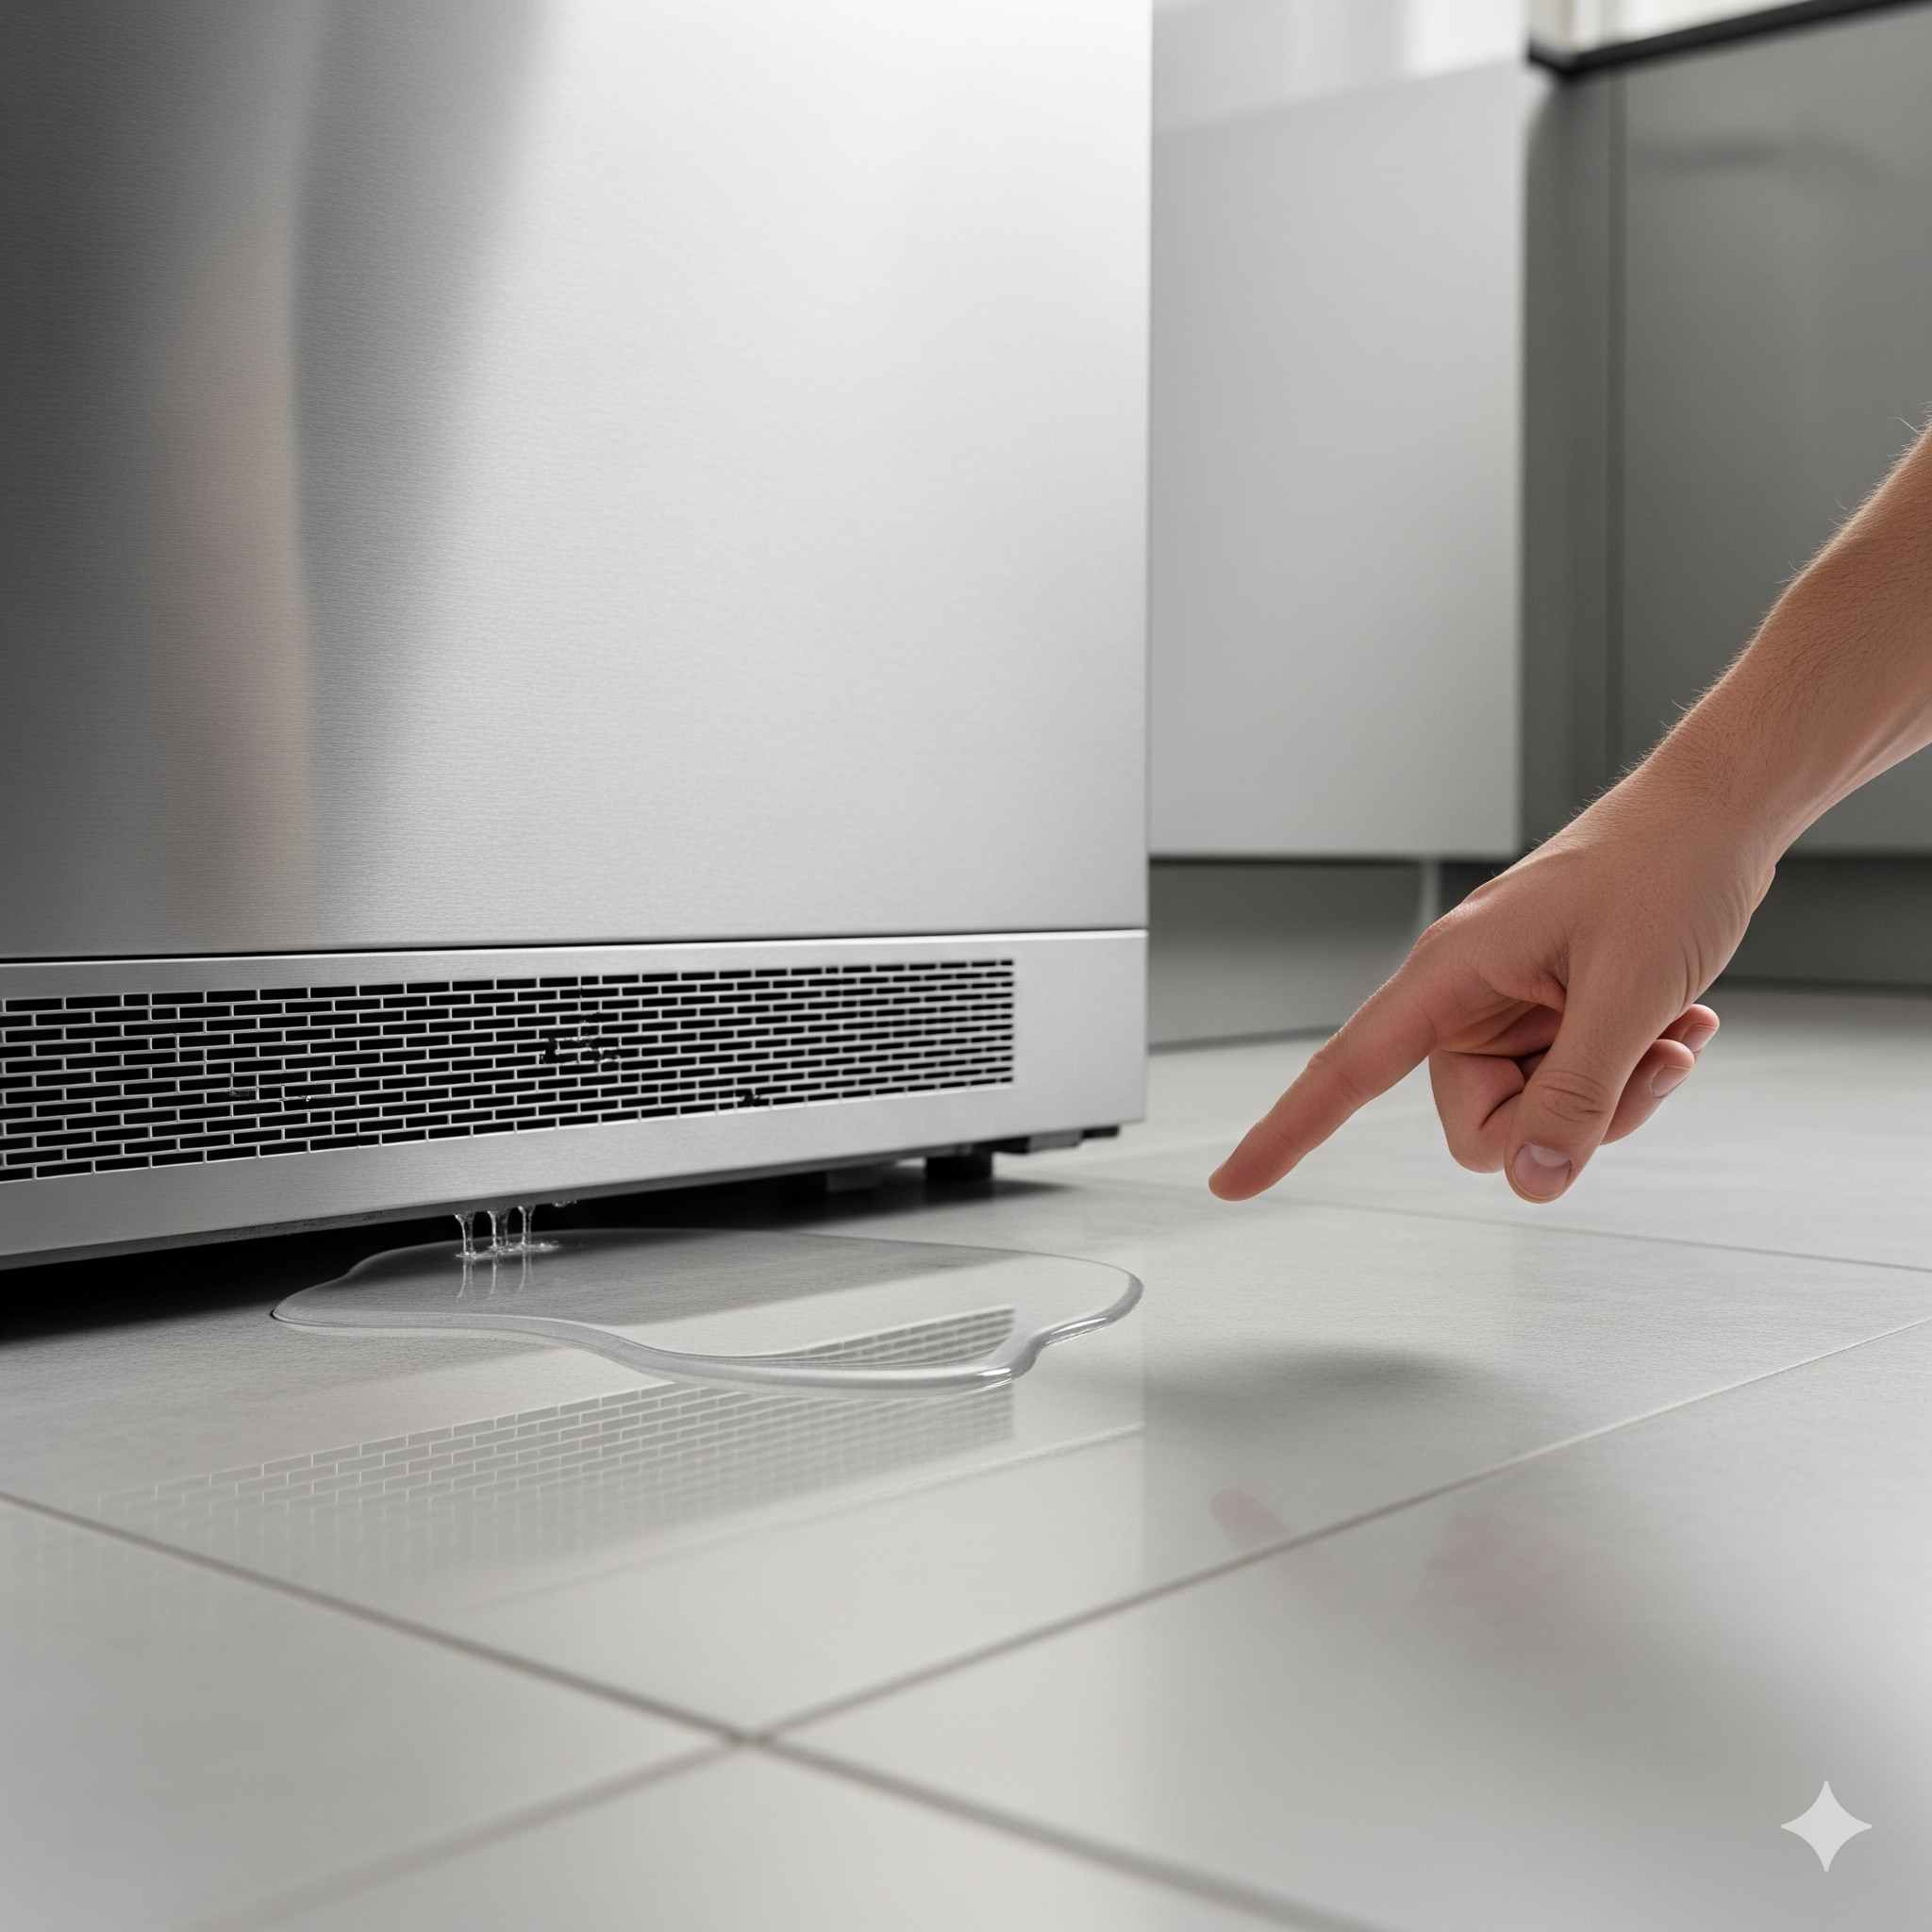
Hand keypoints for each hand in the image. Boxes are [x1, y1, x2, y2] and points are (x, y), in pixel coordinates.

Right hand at [1207, 776, 1771, 1203]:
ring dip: (1615, 1094)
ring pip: (1534, 1114)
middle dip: (1566, 1118)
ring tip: (1669, 1033)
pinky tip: (1678, 1026)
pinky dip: (1631, 1074)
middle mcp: (1467, 997)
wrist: (1717, 818)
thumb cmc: (1663, 869)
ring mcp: (1511, 1010)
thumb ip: (1577, 1096)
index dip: (1283, 1133)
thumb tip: (1532, 1179)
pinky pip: (1571, 1089)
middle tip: (1640, 1062)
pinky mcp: (1552, 1017)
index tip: (1232, 1182)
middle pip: (1477, 1122)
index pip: (1344, 1070)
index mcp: (1450, 974)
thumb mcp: (1628, 996)